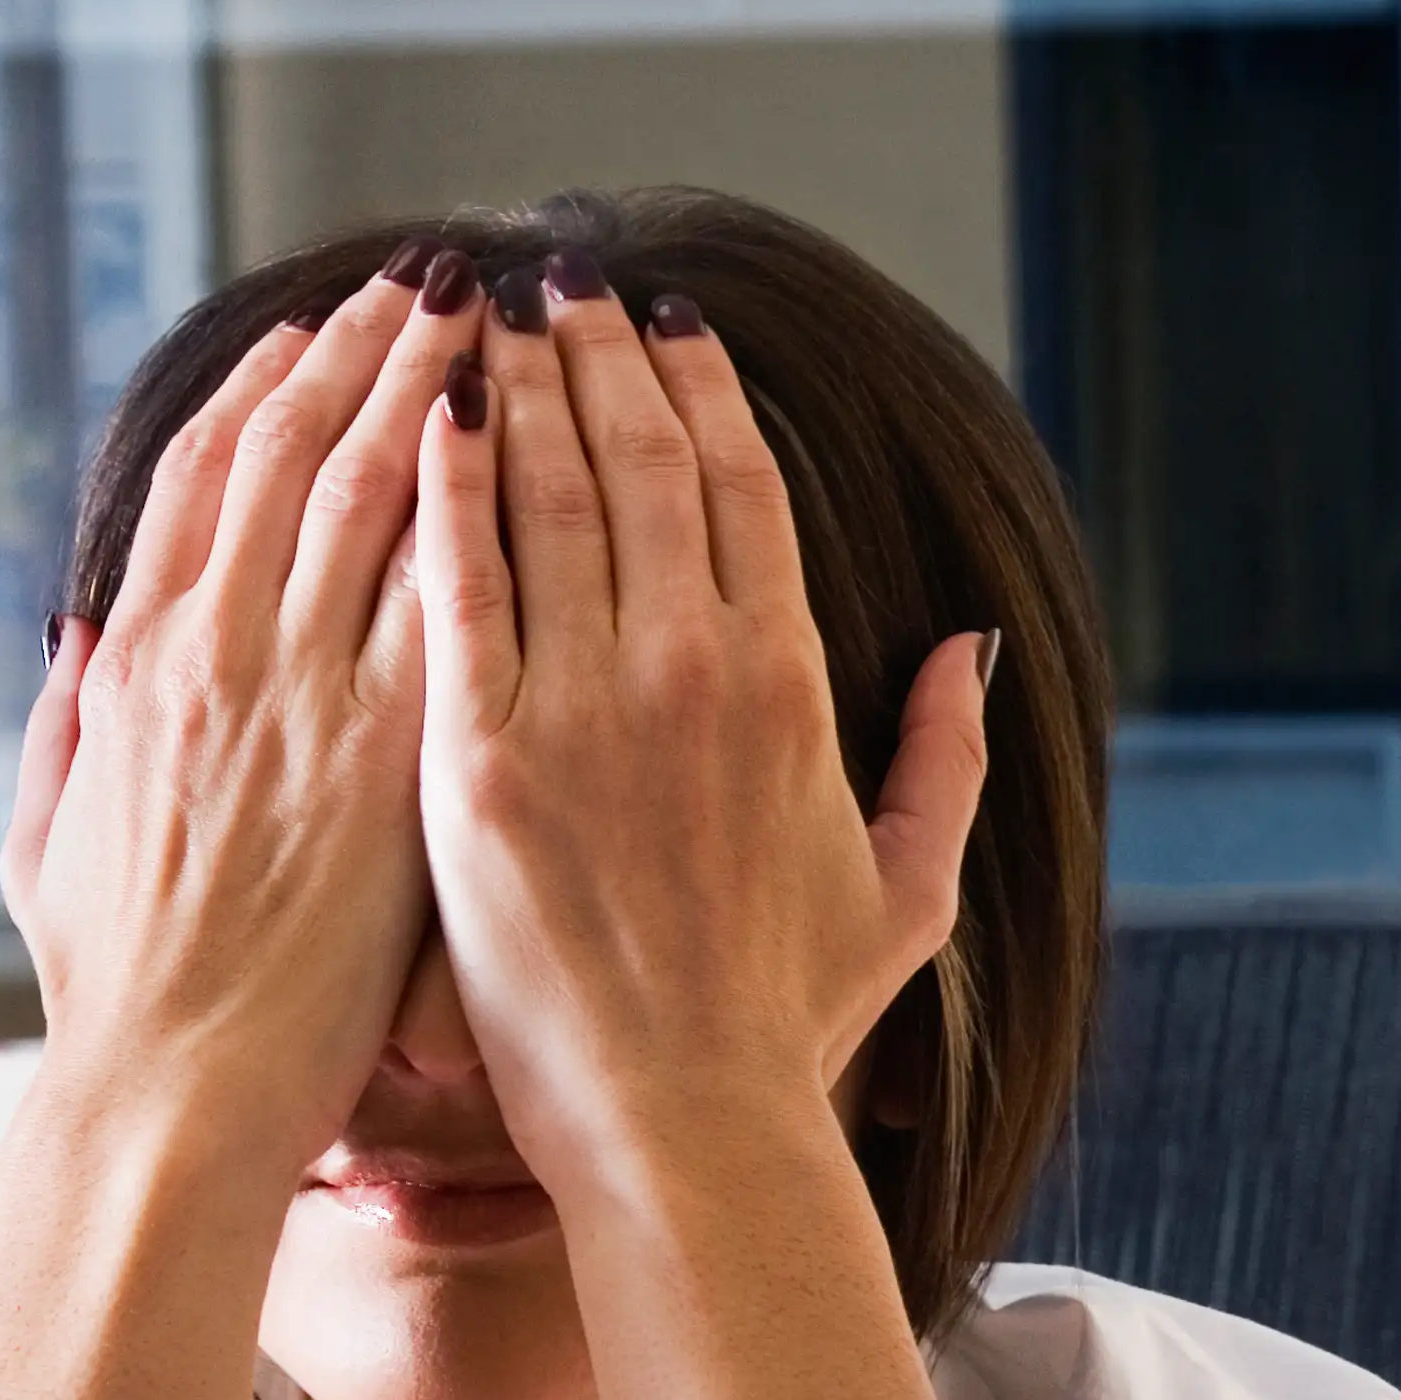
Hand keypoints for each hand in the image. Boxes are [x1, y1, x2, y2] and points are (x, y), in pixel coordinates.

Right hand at [0, 250, 488, 1182]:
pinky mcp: (388, 759)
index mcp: (137, 665)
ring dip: (432, 391)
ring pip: (373, 497)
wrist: (175, 1091)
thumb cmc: (119, 995)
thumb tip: (68, 632)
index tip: (312, 327)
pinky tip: (527, 444)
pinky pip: (444, 601)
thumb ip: (59, 727)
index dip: (259, 391)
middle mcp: (216, 656)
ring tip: (487, 312)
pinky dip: (478, 510)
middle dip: (365, 352)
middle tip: (426, 273)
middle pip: (294, 456)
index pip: (201, 482)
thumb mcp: (45, 841)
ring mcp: (302, 699)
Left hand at [404, 263, 988, 1197]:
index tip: (673, 325)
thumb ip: (945, 758)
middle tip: (565, 276)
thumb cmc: (791, 1024)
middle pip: (645, 464)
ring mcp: (583, 707)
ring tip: (489, 308)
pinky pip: (456, 582)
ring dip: (522, 383)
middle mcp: (693, 670)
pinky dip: (447, 484)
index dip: (707, 392)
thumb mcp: (907, 890)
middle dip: (602, 353)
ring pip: (551, 496)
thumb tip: (969, 650)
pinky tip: (431, 411)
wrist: (685, 1123)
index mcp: (794, 686)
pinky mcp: (480, 755)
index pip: (745, 491)